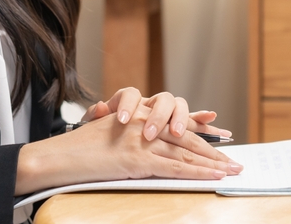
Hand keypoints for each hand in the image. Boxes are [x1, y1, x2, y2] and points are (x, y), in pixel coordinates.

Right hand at [16, 105, 242, 195]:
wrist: (57, 156)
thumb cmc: (76, 149)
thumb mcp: (106, 132)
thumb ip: (128, 132)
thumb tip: (146, 140)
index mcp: (136, 114)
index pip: (172, 117)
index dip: (198, 124)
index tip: (218, 129)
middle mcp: (141, 121)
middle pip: (184, 133)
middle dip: (211, 148)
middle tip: (233, 159)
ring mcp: (140, 139)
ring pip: (183, 150)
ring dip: (211, 162)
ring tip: (231, 169)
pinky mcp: (137, 159)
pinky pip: (172, 167)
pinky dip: (195, 172)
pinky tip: (211, 177)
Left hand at [82, 87, 231, 139]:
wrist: (111, 140)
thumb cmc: (105, 133)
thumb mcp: (93, 127)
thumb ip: (95, 116)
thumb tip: (101, 106)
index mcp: (131, 102)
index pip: (130, 94)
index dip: (128, 105)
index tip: (124, 120)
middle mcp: (151, 104)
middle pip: (161, 100)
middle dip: (159, 117)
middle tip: (151, 133)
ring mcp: (167, 113)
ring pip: (179, 107)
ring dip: (182, 119)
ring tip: (179, 133)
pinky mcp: (180, 125)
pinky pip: (194, 120)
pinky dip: (204, 120)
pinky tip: (214, 118)